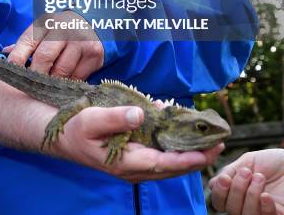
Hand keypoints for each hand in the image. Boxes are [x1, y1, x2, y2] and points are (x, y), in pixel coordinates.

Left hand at [4, 10, 103, 78]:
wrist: (91, 22)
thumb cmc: (59, 33)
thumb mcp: (42, 32)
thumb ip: (25, 45)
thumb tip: (3, 55)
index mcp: (46, 22)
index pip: (27, 42)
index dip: (17, 60)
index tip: (10, 74)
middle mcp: (63, 27)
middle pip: (44, 57)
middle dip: (35, 76)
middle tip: (29, 88)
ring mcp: (80, 39)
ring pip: (61, 71)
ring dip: (52, 84)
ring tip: (46, 89)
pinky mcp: (94, 52)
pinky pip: (77, 77)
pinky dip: (68, 84)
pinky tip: (64, 84)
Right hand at [47, 105, 223, 182]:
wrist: (63, 138)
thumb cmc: (76, 129)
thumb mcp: (92, 119)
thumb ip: (116, 117)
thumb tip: (140, 114)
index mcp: (124, 162)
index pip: (162, 164)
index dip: (186, 160)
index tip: (206, 154)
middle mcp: (132, 168)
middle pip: (171, 167)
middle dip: (197, 158)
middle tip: (220, 145)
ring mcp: (134, 165)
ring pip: (168, 164)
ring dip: (189, 154)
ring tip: (211, 142)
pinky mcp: (134, 158)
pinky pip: (159, 155)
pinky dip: (174, 147)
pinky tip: (183, 132)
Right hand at [209, 149, 283, 213]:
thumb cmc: (272, 161)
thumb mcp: (247, 161)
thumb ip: (229, 172)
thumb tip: (211, 184)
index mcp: (237, 192)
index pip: (220, 202)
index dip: (219, 192)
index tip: (225, 178)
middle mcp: (247, 205)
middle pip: (231, 210)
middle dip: (236, 190)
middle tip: (247, 172)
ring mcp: (261, 212)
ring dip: (250, 195)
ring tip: (260, 177)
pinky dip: (264, 207)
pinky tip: (266, 195)